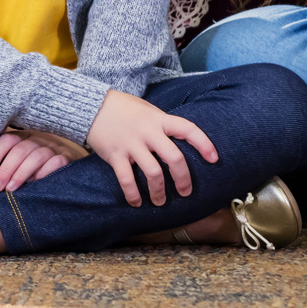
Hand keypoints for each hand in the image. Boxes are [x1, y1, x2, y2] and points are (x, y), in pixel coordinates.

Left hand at [0, 128, 85, 191]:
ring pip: (36, 156)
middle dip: (6, 169)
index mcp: (26, 137)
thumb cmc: (39, 168)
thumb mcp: (23, 161)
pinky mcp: (68, 158)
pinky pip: (55, 163)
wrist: (74, 168)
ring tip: (10, 189)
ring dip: (21, 173)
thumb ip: (9, 162)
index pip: (9, 139)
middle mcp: (40, 139)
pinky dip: (44, 173)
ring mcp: (55, 147)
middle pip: (20, 149)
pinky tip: (35, 184)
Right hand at [84, 90, 219, 207]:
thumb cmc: (124, 108)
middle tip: (185, 192)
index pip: (188, 129)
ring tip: (160, 202)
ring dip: (159, 192)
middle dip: (183, 179)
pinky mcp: (115, 154)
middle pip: (174, 158)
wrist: (92, 105)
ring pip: (153, 173)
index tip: (214, 159)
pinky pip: (127, 179)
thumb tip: (181, 141)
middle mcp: (148, 132)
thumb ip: (163, 124)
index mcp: (160, 119)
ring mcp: (131, 144)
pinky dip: (133, 194)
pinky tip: (137, 203)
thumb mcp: (148, 110)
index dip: (204, 144)